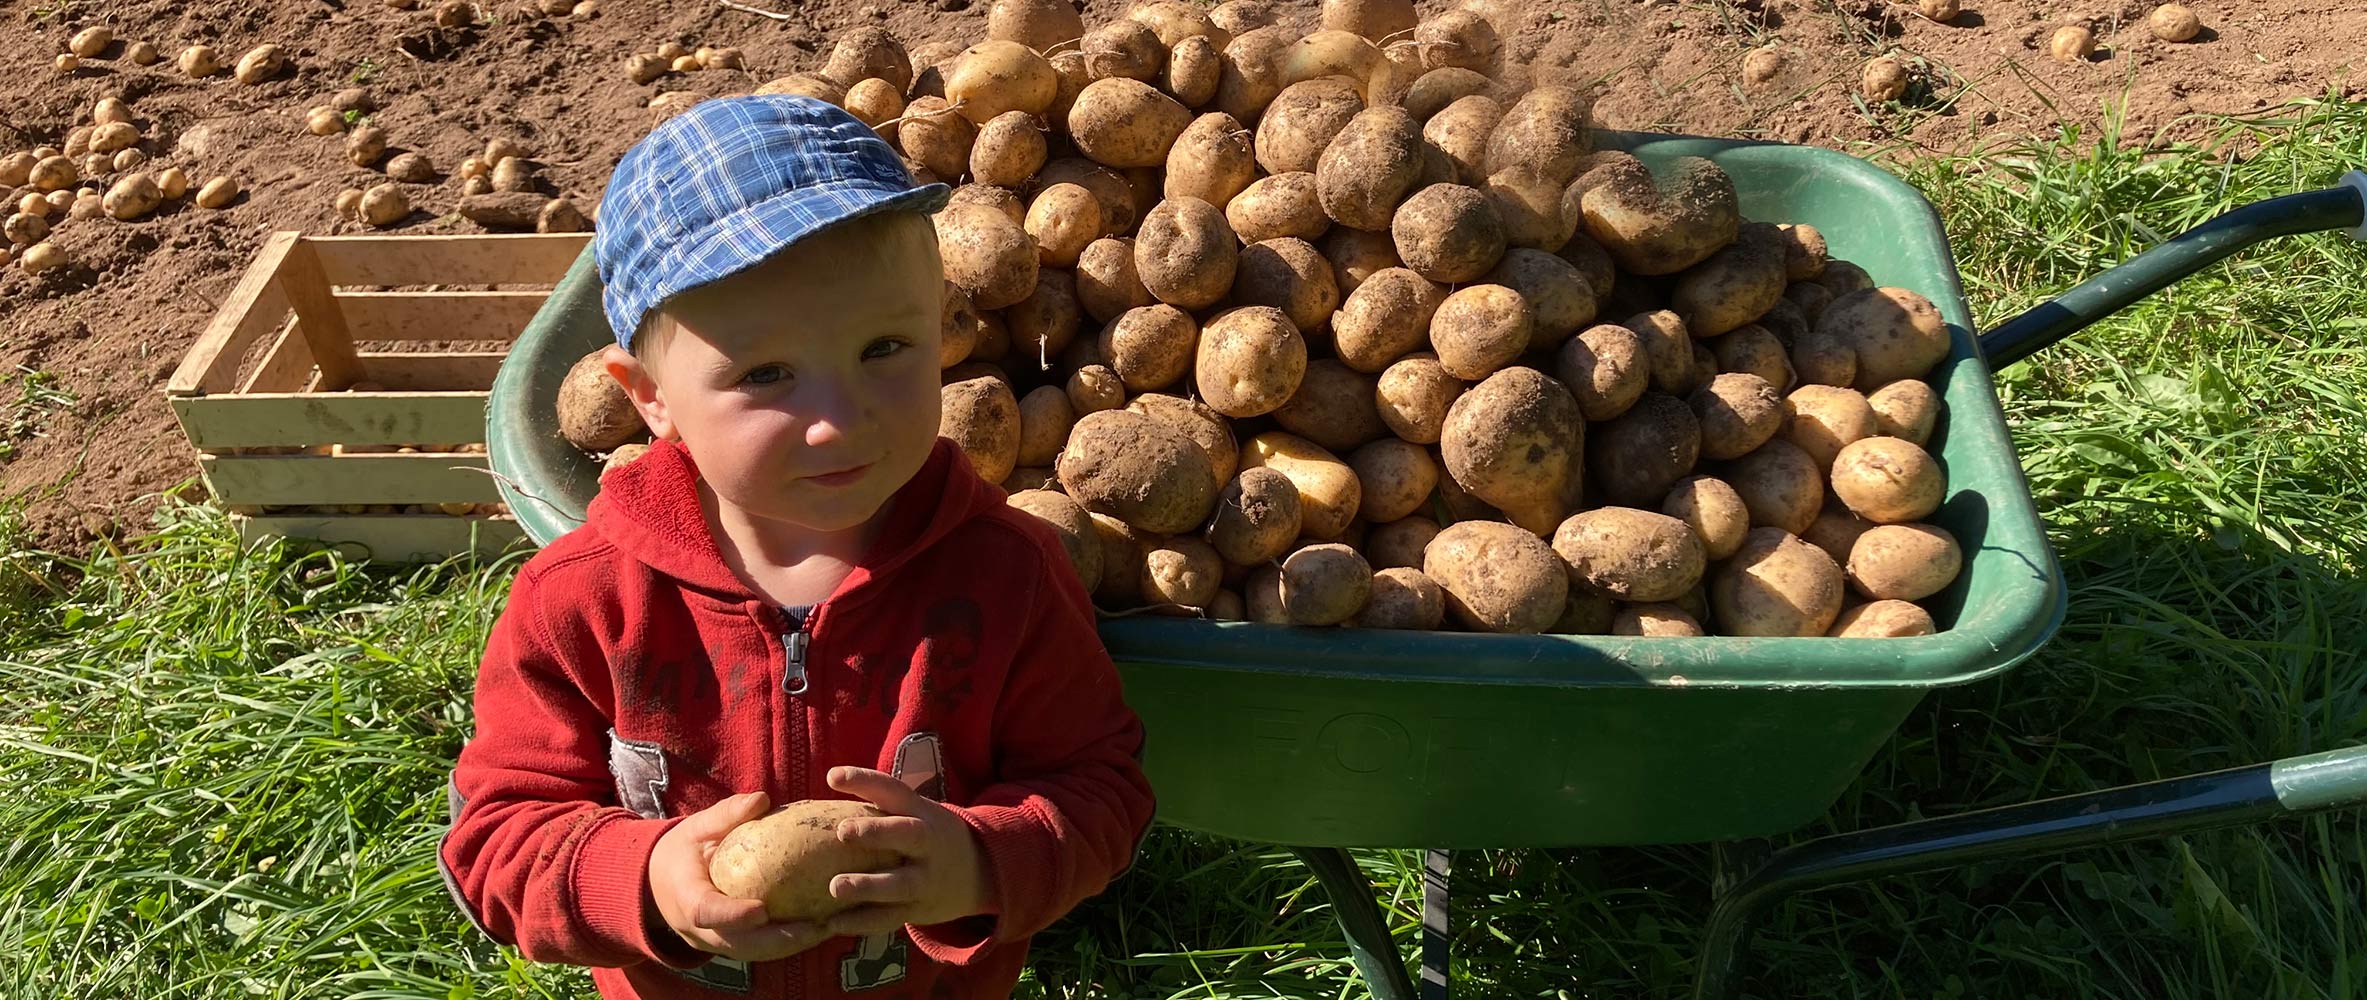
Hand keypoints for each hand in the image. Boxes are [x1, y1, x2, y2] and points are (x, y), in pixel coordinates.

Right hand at [648, 791, 828, 960]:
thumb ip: (726, 815)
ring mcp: (714, 943)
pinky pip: (759, 950)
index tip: (762, 911)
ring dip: (790, 945)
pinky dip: (787, 943)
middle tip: (816, 928)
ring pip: (753, 953)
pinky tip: (819, 927)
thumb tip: (761, 799)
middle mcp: (698, 929)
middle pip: (738, 944)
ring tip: (828, 929)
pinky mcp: (730, 946)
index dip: (733, 916)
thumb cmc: (683, 850)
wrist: (659, 883)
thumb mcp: (696, 827)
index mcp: (685, 897)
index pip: (706, 912)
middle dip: (777, 940)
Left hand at [822, 766, 994, 936]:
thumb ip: (879, 810)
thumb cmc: (926, 836)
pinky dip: (863, 922)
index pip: (893, 791)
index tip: (833, 777)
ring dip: (867, 886)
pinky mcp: (919, 909)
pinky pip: (891, 918)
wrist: (980, 870)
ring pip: (899, 884)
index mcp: (921, 813)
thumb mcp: (916, 814)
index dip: (865, 781)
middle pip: (907, 835)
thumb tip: (819, 796)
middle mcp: (927, 844)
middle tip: (842, 831)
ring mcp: (926, 879)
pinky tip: (834, 923)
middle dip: (877, 833)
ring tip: (835, 887)